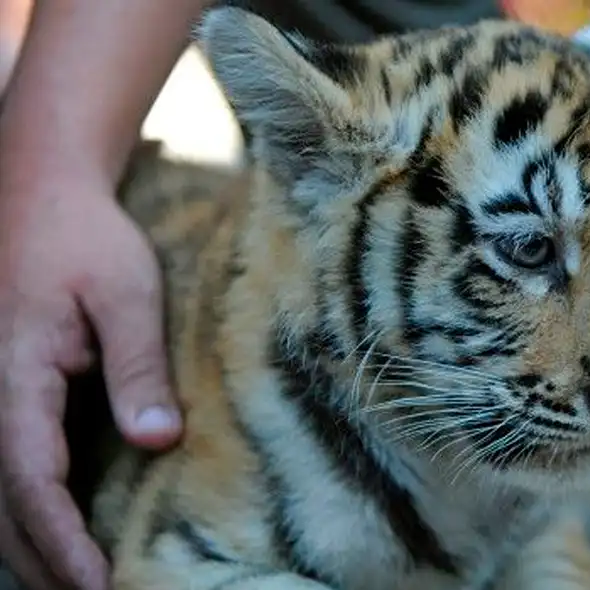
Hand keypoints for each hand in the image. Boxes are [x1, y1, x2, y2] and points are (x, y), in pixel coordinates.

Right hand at [0, 165, 181, 589]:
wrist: (39, 192)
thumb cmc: (87, 239)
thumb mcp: (128, 293)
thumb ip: (138, 366)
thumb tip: (156, 441)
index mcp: (14, 374)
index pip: (31, 480)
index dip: (61, 541)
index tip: (97, 585)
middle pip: (1, 503)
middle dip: (44, 560)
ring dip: (28, 543)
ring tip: (73, 583)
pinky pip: (0, 464)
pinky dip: (22, 509)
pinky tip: (53, 534)